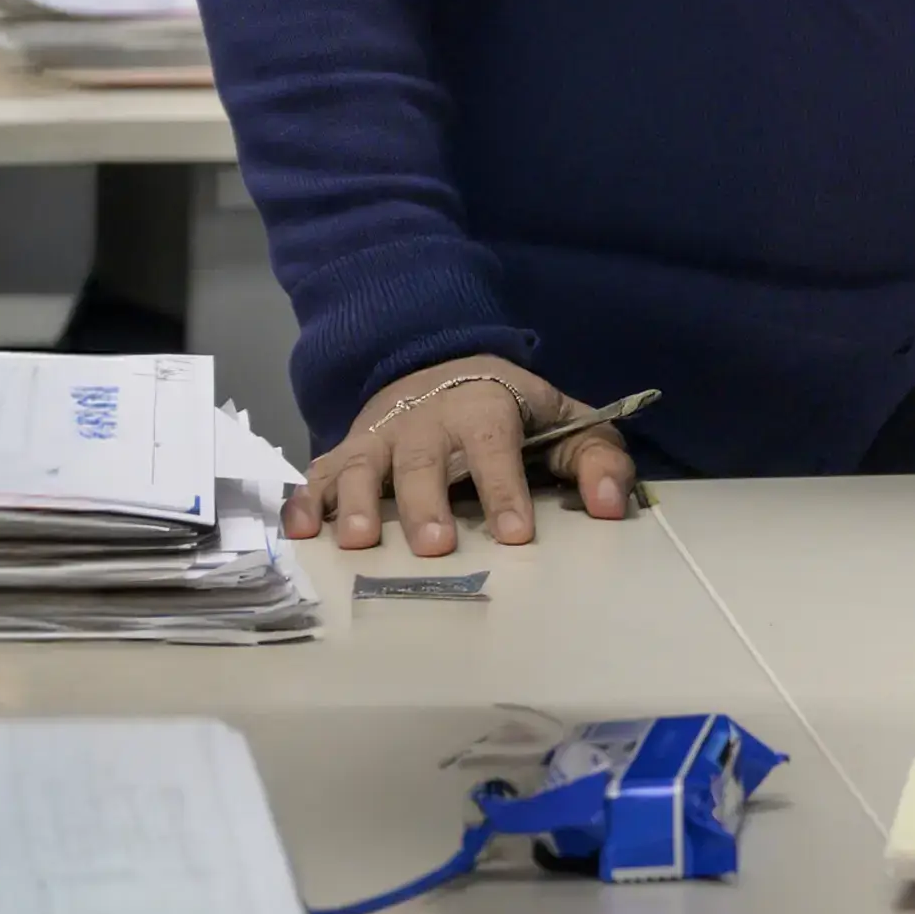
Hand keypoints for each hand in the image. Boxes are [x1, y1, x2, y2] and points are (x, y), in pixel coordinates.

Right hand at [293, 353, 635, 556]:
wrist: (441, 367)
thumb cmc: (512, 411)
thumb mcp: (566, 423)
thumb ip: (597, 460)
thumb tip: (614, 507)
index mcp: (484, 406)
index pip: (495, 446)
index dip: (504, 488)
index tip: (516, 534)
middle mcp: (425, 419)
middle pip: (423, 461)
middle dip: (427, 504)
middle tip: (436, 546)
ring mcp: (379, 436)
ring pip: (363, 466)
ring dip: (356, 502)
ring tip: (356, 543)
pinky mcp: (345, 453)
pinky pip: (319, 475)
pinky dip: (306, 500)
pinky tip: (301, 532)